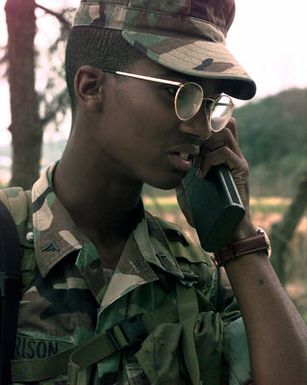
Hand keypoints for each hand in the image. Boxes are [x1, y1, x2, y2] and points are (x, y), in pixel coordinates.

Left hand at [177, 118, 254, 238]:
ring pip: (225, 134)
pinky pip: (226, 153)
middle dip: (202, 132)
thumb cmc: (209, 209)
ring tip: (195, 161)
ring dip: (206, 144)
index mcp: (222, 154)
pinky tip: (201, 174)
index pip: (219, 125)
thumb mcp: (190, 188)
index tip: (184, 135)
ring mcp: (238, 160)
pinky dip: (210, 160)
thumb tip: (167, 164)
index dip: (204, 123)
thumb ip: (182, 174)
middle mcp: (232, 153)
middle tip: (188, 149)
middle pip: (223, 123)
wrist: (228, 227)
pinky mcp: (241, 170)